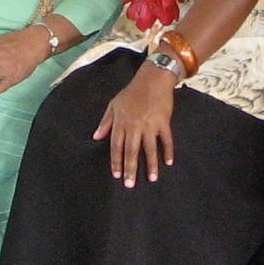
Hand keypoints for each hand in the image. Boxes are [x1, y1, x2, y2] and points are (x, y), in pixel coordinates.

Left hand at [94, 64, 176, 186]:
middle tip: (130, 185)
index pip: (116, 146)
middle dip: (130, 169)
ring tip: (152, 179)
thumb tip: (96, 137)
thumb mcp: (114, 105)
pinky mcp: (163, 122)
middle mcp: (134, 126)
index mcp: (121, 122)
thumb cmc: (132, 92)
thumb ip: (105, 122)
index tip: (116, 175)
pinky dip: (168, 151)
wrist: (152, 79)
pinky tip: (168, 162)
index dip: (116, 161)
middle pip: (131, 151)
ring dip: (150, 165)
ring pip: (149, 148)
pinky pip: (166, 139)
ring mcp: (150, 125)